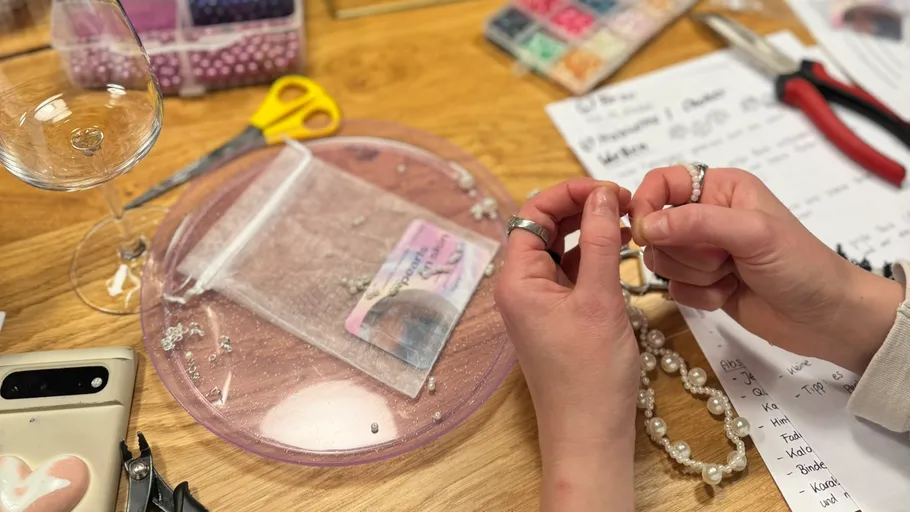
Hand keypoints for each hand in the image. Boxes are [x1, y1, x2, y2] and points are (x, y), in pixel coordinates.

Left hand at [495, 179, 636, 511]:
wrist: (590, 436)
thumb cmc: (590, 374)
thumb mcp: (599, 300)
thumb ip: (602, 241)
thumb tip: (603, 193)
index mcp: (517, 279)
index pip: (534, 213)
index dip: (571, 193)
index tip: (611, 190)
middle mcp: (521, 287)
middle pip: (545, 227)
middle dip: (583, 207)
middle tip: (626, 203)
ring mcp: (539, 303)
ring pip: (561, 249)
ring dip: (591, 230)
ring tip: (629, 222)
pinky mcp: (558, 317)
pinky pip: (572, 273)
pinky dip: (595, 257)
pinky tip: (623, 251)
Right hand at [629, 165, 903, 372]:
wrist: (828, 318)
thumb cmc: (799, 265)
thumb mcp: (752, 234)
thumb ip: (696, 223)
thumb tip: (644, 226)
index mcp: (720, 188)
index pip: (662, 182)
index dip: (647, 204)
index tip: (645, 232)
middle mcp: (708, 215)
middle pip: (657, 228)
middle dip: (685, 251)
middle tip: (722, 259)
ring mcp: (704, 252)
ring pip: (662, 260)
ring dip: (694, 275)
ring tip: (730, 276)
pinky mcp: (703, 284)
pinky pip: (674, 288)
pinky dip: (699, 296)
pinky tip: (729, 294)